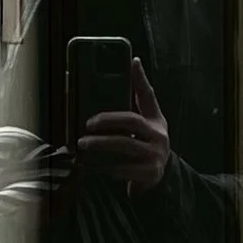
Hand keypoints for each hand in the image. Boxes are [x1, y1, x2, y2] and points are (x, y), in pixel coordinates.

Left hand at [75, 58, 170, 194]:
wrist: (157, 180)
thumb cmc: (143, 148)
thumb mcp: (143, 129)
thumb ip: (129, 112)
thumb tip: (105, 90)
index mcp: (155, 121)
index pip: (148, 95)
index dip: (141, 78)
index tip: (133, 61)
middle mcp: (159, 135)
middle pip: (132, 121)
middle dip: (107, 120)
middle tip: (88, 124)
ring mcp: (156, 154)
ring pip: (126, 144)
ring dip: (101, 144)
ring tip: (83, 144)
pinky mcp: (150, 172)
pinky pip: (125, 168)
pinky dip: (108, 166)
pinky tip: (94, 165)